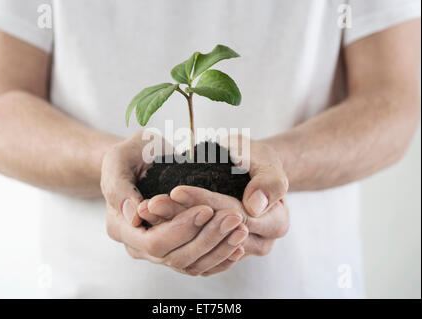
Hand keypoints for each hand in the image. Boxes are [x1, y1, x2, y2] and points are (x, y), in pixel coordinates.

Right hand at [101, 131, 245, 274]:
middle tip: (234, 218)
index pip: (153, 242)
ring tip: (241, 230)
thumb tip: (134, 215)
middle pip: (174, 257)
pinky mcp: (175, 249)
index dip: (181, 229)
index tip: (207, 209)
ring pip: (189, 264)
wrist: (142, 159)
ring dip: (218, 250)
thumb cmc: (132, 153)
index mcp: (120, 226)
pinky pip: (198, 264)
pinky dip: (219, 258)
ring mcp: (157, 251)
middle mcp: (137, 245)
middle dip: (206, 239)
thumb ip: (119, 185)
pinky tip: (238, 246)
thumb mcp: (119, 158)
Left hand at [137, 137, 289, 274]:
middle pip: (215, 232)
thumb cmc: (254, 158)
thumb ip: (269, 179)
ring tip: (146, 210)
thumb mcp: (264, 158)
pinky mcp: (221, 248)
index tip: (176, 191)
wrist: (246, 167)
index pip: (235, 215)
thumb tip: (256, 206)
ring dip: (171, 226)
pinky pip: (195, 245)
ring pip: (202, 242)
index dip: (205, 203)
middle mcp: (260, 242)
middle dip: (180, 217)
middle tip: (150, 203)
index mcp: (276, 222)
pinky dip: (172, 232)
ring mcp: (239, 248)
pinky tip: (152, 219)